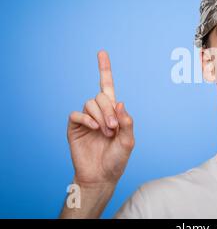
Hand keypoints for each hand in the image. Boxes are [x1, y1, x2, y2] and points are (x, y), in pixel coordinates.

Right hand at [67, 50, 134, 186]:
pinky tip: (94, 129)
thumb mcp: (128, 140)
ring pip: (90, 104)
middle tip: (113, 128)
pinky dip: (86, 119)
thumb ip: (127, 121)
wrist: (102, 176)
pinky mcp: (74, 128)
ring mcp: (86, 119)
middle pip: (101, 96)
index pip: (107, 86)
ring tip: (106, 132)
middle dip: (109, 110)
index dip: (104, 69)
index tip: (102, 52)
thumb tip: (120, 102)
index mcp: (113, 112)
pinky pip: (76, 114)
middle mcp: (99, 112)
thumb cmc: (117, 159)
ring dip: (100, 116)